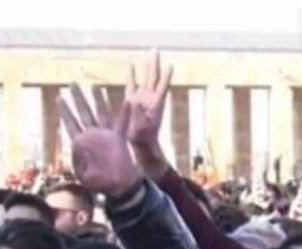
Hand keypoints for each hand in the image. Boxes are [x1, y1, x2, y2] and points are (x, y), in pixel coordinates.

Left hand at [57, 83, 140, 198]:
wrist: (120, 187)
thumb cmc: (101, 182)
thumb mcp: (83, 174)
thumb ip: (79, 159)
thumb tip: (79, 144)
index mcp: (81, 143)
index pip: (71, 123)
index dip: (65, 111)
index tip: (60, 98)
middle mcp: (93, 136)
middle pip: (84, 113)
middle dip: (78, 98)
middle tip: (72, 83)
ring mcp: (106, 136)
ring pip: (101, 113)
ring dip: (99, 100)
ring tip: (95, 86)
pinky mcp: (119, 139)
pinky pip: (122, 124)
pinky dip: (125, 113)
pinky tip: (127, 102)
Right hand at [125, 50, 174, 179]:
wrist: (141, 146)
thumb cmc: (143, 141)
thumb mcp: (141, 129)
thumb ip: (138, 115)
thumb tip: (134, 100)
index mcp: (155, 105)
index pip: (161, 88)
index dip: (165, 77)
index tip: (170, 66)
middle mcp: (150, 99)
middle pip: (153, 77)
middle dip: (155, 64)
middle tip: (156, 50)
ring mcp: (142, 99)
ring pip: (145, 78)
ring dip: (147, 66)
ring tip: (151, 52)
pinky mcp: (133, 101)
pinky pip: (132, 85)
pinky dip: (132, 75)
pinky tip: (131, 66)